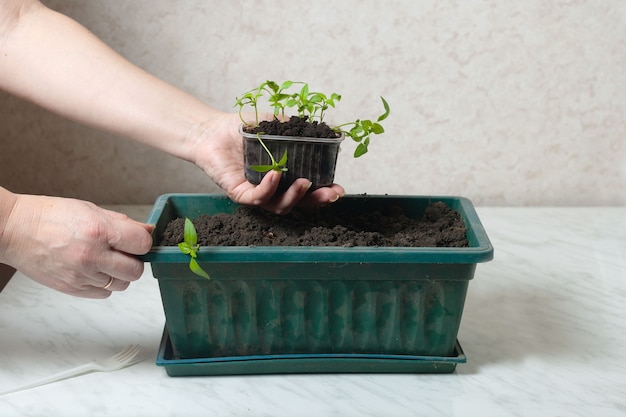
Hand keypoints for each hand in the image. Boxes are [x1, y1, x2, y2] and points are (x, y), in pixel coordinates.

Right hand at [0, 194, 152, 297]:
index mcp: (99, 230)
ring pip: (121, 285)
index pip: (143, 244)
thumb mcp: (91, 210)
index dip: (143, 242)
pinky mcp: (72, 289)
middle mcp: (92, 255)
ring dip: (119, 274)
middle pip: (136, 270)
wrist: (15, 230)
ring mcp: (82, 275)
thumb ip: (122, 223)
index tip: (137, 241)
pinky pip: (103, 294)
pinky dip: (104, 284)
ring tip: (104, 261)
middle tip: (123, 253)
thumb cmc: (50, 216)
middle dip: (134, 261)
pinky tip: (93, 270)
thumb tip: (147, 231)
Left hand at [188, 112, 345, 213]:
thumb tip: (327, 129)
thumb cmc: (243, 129)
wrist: (212, 129)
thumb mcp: (277, 125)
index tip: (338, 188)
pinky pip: (258, 197)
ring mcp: (257, 194)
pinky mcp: (239, 193)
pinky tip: (275, 174)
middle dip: (317, 200)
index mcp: (284, 176)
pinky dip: (269, 188)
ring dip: (295, 196)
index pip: (308, 190)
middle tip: (330, 194)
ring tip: (304, 182)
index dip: (324, 192)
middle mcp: (272, 189)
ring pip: (280, 206)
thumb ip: (299, 129)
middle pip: (298, 203)